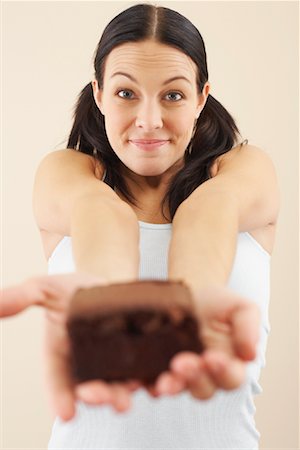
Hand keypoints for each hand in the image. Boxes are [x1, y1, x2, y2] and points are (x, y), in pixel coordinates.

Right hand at [0, 273, 142, 419]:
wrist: (108, 282)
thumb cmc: (74, 289)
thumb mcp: (48, 288)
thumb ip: (24, 297)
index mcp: (64, 356)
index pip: (59, 381)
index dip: (60, 398)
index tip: (66, 414)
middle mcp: (89, 367)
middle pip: (92, 389)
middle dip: (98, 397)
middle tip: (105, 400)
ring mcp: (116, 366)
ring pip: (121, 387)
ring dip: (125, 396)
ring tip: (128, 400)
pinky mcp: (142, 358)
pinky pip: (148, 374)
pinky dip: (154, 381)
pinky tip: (161, 383)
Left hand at [145, 284, 259, 399]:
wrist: (188, 291)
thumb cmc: (217, 303)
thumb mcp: (240, 307)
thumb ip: (250, 327)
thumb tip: (250, 354)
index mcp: (229, 364)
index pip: (231, 378)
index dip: (223, 372)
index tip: (212, 357)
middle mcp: (205, 374)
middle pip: (204, 389)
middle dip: (194, 378)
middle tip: (181, 364)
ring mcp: (180, 373)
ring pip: (179, 388)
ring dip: (172, 386)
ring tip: (163, 381)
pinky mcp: (157, 367)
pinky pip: (153, 381)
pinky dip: (150, 383)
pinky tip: (145, 380)